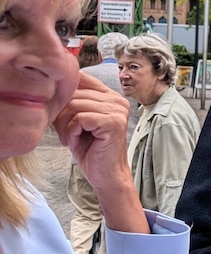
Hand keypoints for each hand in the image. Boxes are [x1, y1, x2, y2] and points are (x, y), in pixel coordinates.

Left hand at [52, 71, 130, 189]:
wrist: (106, 175)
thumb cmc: (90, 149)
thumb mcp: (78, 120)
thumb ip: (72, 101)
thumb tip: (50, 86)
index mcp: (110, 96)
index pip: (81, 78)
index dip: (64, 94)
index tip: (59, 113)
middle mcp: (117, 100)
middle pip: (73, 93)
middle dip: (61, 115)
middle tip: (64, 134)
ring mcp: (117, 110)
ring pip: (74, 106)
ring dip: (64, 126)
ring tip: (69, 138)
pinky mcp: (113, 122)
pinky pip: (80, 118)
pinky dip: (71, 132)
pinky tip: (76, 141)